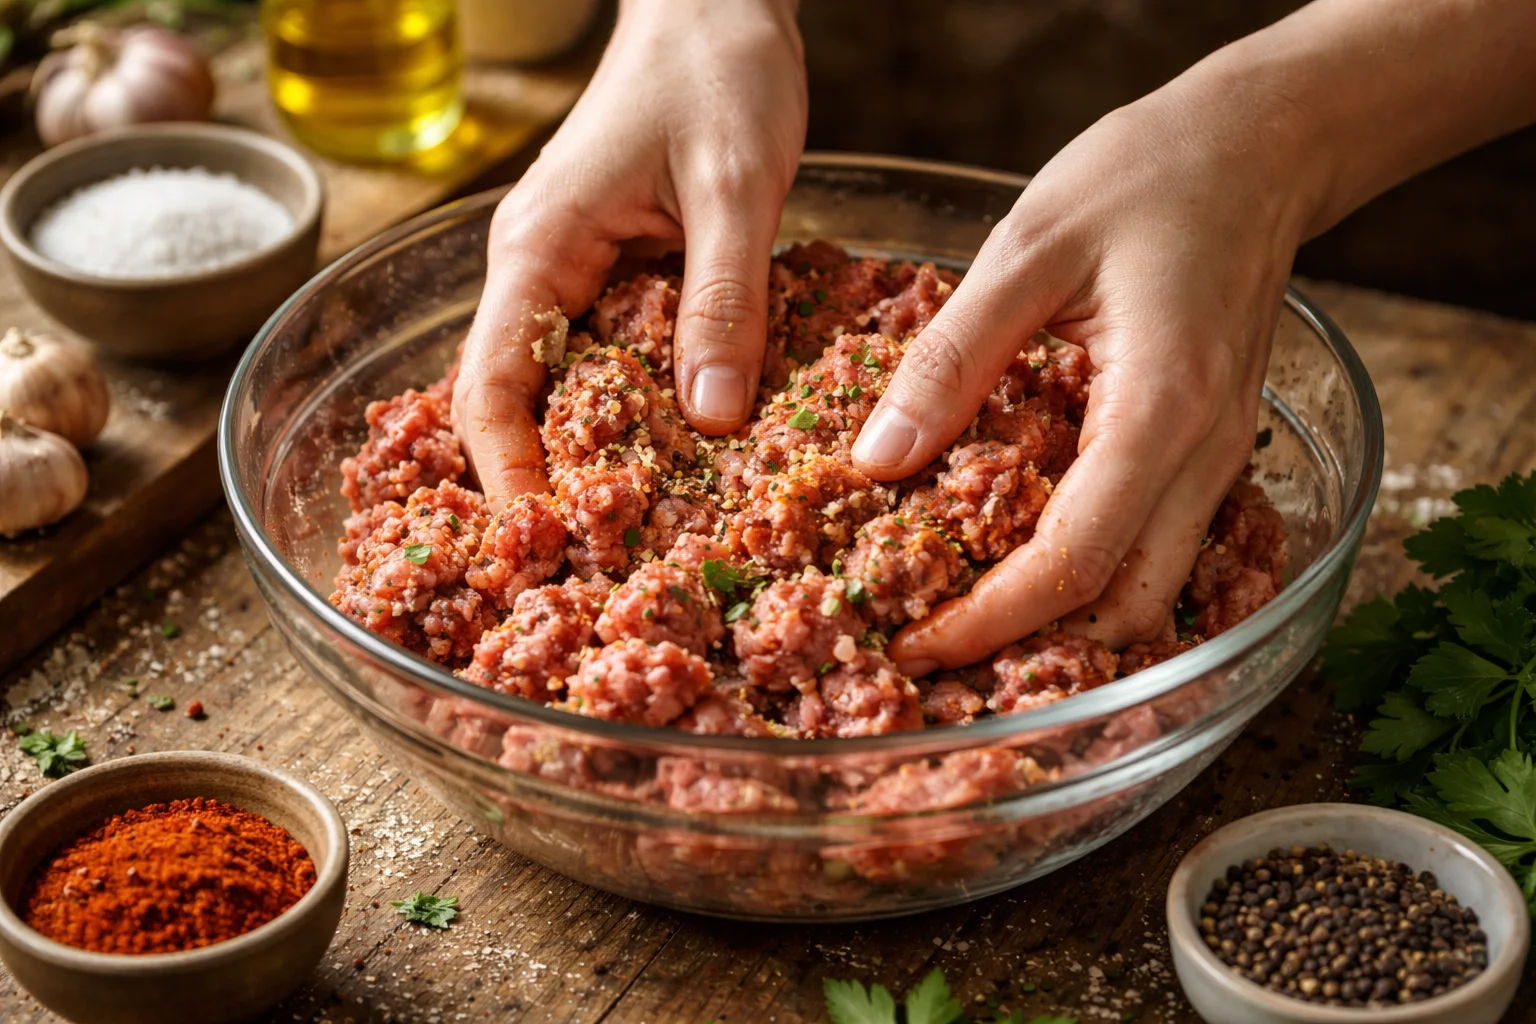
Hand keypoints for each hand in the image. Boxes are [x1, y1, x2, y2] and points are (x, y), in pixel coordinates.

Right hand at [454, 0, 805, 503]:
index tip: (548, 544)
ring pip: (561, 389)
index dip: (508, 475)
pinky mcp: (616, 274)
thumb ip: (723, 298)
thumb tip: (712, 419)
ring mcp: (574, 273)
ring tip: (646, 535)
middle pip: (511, 403)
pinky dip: (636, 413)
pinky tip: (684, 455)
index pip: (488, 388)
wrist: (716, 2)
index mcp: (537, 248)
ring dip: (594, 458)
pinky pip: (610, 360)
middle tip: (604, 564)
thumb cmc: (717, 71)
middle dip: (547, 484)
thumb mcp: (735, 185)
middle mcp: (538, 270)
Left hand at [857, 74, 1317, 672]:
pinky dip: (1093, 576)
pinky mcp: (1210, 450)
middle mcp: (1205, 456)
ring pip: (1150, 589)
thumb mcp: (1027, 250)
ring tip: (966, 611)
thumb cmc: (1145, 178)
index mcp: (1160, 409)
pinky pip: (1156, 545)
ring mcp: (1219, 459)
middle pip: (1126, 608)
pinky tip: (1020, 556)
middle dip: (1030, 648)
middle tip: (930, 641)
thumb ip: (952, 359)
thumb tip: (879, 460)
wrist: (1258, 146)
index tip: (914, 642)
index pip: (1074, 562)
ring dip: (1064, 620)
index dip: (990, 619)